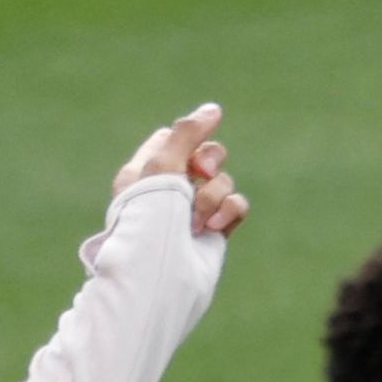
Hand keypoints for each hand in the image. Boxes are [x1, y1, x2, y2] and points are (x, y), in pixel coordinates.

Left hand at [117, 105, 246, 238]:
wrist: (161, 273)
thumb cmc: (152, 216)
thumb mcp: (164, 165)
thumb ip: (188, 133)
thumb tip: (215, 108)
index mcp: (145, 172)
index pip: (172, 139)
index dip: (187, 139)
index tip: (189, 147)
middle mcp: (170, 190)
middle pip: (205, 155)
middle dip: (208, 162)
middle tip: (201, 173)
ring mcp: (194, 211)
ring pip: (223, 182)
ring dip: (214, 196)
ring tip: (196, 220)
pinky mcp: (216, 229)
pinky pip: (236, 205)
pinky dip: (229, 212)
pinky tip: (214, 228)